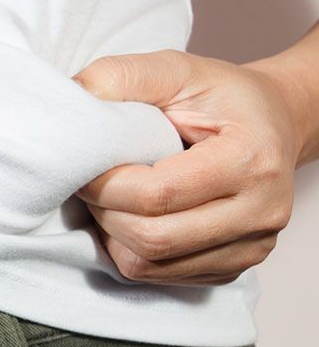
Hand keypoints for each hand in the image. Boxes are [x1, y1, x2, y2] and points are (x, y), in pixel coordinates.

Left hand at [71, 49, 304, 285]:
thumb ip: (123, 76)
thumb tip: (74, 94)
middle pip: (152, 238)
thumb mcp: (176, 69)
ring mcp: (251, 247)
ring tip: (111, 199)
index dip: (105, 185)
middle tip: (91, 183)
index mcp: (251, 160)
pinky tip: (130, 217)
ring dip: (113, 235)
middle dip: (105, 212)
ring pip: (150, 265)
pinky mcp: (235, 267)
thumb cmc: (221, 97)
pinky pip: (160, 276)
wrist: (273, 123)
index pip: (157, 196)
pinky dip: (131, 250)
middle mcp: (261, 212)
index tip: (85, 166)